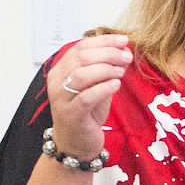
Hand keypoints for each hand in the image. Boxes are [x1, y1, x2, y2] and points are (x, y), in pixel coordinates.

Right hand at [47, 34, 131, 161]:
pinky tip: (116, 85)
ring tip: (121, 71)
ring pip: (82, 75)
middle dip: (108, 53)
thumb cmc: (86, 115)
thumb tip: (123, 52)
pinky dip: (103, 88)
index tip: (123, 40)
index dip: (103, 41)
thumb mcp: (96, 87)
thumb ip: (105, 70)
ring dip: (106, 69)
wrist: (76, 145)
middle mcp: (57, 82)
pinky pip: (86, 97)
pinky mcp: (71, 115)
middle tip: (126, 56)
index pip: (81, 47)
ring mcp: (62, 99)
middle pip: (82, 58)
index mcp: (61, 70)